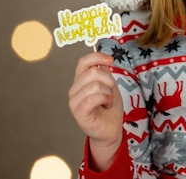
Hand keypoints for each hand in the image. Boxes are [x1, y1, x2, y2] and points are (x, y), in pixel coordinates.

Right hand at [68, 52, 122, 170]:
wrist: (111, 129)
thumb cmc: (109, 107)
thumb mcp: (110, 85)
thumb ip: (104, 73)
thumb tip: (103, 59)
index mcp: (80, 81)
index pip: (83, 62)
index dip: (97, 56)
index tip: (110, 60)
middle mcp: (74, 90)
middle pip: (92, 72)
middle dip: (108, 80)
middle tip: (111, 90)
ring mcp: (74, 102)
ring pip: (94, 85)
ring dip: (108, 92)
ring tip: (108, 100)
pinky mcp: (79, 113)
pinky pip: (93, 98)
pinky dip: (105, 99)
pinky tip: (108, 104)